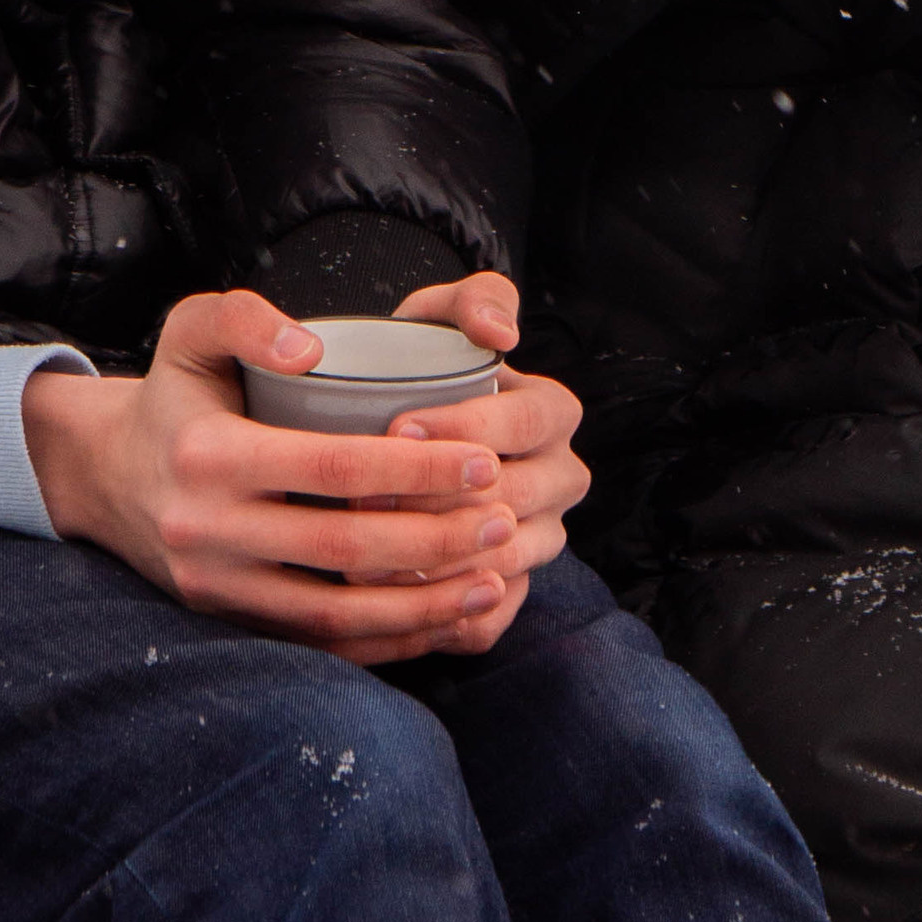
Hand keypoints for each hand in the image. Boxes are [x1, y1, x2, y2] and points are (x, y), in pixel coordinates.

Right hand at [20, 292, 533, 665]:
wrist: (108, 475)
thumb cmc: (175, 394)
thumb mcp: (190, 330)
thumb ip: (244, 318)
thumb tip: (311, 349)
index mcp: (207, 455)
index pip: (332, 466)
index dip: (415, 467)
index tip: (482, 460)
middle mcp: (207, 531)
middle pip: (344, 548)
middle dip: (436, 538)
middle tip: (505, 518)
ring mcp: (217, 589)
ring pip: (335, 613)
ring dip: (422, 602)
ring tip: (492, 577)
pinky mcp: (230, 624)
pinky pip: (319, 646)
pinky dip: (385, 640)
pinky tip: (440, 619)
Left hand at [386, 270, 588, 654]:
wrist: (395, 429)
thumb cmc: (419, 369)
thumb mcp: (442, 318)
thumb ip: (474, 301)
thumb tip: (502, 335)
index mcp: (554, 412)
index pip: (528, 422)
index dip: (464, 427)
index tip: (396, 427)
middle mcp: (561, 478)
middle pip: (516, 497)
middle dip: (440, 500)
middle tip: (367, 497)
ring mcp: (542, 539)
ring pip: (505, 563)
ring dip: (433, 561)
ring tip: (361, 551)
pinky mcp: (513, 590)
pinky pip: (492, 620)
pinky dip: (443, 617)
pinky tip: (390, 600)